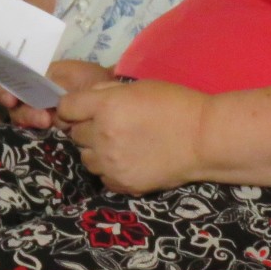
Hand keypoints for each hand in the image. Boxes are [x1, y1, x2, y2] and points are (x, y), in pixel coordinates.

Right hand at [3, 60, 114, 129]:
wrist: (111, 95)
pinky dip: (38, 132)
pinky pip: (35, 131)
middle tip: (42, 117)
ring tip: (47, 122)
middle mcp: (32, 95)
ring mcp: (39, 112)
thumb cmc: (91, 80)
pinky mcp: (49, 127)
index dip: (5, 91)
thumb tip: (37, 95)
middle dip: (24, 111)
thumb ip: (52, 82)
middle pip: (14, 105)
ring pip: (23, 119)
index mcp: (36, 77)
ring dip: (31, 121)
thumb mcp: (72, 75)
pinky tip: (49, 132)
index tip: (11, 100)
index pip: (11, 82)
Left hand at [61, 80, 205, 192]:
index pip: (66, 108)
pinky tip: (129, 161)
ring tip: (120, 145)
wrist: (204, 139)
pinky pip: (102, 176)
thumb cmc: (175, 104)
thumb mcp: (139, 87)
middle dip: (87, 128)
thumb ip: (107, 92)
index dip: (73, 108)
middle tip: (111, 126)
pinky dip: (110, 169)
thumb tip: (84, 99)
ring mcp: (111, 162)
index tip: (82, 110)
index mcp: (106, 106)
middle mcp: (103, 135)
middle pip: (75, 134)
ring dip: (96, 150)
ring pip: (85, 157)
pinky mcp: (122, 183)